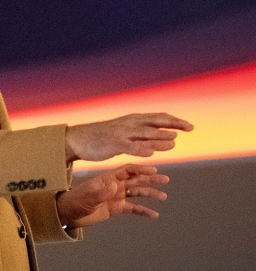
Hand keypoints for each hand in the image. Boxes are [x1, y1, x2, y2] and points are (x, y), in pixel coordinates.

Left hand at [57, 164, 168, 228]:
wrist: (70, 212)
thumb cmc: (76, 200)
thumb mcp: (88, 196)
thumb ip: (101, 191)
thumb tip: (114, 186)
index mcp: (108, 177)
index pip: (127, 170)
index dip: (141, 169)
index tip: (154, 169)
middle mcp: (115, 185)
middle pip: (136, 179)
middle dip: (150, 178)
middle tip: (165, 179)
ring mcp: (116, 196)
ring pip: (137, 192)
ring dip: (150, 193)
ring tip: (163, 196)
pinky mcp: (116, 207)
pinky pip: (133, 208)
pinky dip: (143, 210)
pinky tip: (154, 214)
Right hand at [65, 112, 193, 161]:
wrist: (81, 138)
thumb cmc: (105, 137)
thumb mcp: (126, 132)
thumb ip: (144, 135)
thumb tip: (167, 137)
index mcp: (134, 120)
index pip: (159, 118)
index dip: (175, 121)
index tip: (189, 126)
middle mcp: (130, 123)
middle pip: (156, 122)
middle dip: (173, 124)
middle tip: (190, 127)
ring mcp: (122, 133)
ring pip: (145, 134)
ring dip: (160, 137)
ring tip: (174, 141)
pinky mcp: (114, 144)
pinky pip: (130, 146)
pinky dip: (140, 149)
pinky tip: (150, 153)